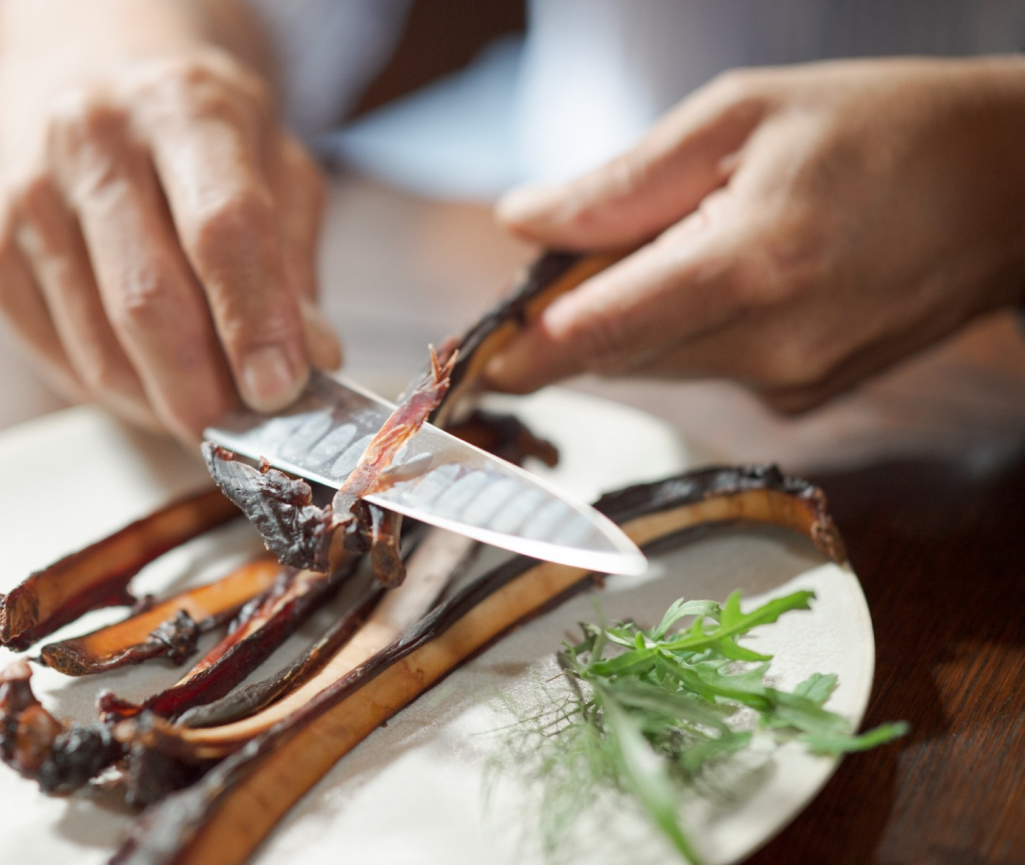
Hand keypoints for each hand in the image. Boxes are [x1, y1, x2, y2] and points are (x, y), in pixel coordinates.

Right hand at [0, 8, 338, 442]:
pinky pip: (53, 358)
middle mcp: (92, 138)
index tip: (278, 392)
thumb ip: (293, 266)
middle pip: (147, 299)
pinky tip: (144, 380)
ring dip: (159, 403)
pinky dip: (110, 392)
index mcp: (182, 107)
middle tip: (239, 432)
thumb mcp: (276, 171)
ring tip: (201, 406)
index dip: (253, 321)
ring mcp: (28, 192)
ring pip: (98, 347)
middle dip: (201, 390)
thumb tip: (311, 362)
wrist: (92, 79)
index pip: (221, 228)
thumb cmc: (199, 139)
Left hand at [491, 57, 1024, 410]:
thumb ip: (621, 183)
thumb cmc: (879, 128)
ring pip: (654, 365)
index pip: (593, 333)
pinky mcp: (803, 397)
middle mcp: (767, 344)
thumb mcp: (741, 118)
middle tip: (558, 262)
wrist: (1007, 190)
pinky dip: (683, 330)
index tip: (463, 359)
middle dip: (568, 318)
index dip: (517, 350)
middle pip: (613, 355)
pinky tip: (721, 276)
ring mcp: (790, 381)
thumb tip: (522, 223)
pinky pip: (705, 369)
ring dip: (625, 320)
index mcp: (747, 264)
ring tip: (664, 246)